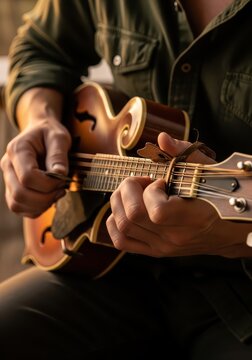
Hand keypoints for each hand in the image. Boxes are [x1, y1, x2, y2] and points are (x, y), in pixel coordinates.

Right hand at [0, 89, 70, 217]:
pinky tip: (49, 198)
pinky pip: (20, 208)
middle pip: (20, 194)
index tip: (63, 179)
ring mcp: (8, 179)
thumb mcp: (59, 137)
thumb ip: (58, 155)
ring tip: (56, 193)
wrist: (41, 131)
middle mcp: (8, 165)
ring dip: (41, 205)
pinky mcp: (13, 189)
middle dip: (46, 197)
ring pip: (17, 205)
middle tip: (62, 188)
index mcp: (17, 150)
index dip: (48, 184)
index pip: (28, 177)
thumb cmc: (50, 133)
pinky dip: (36, 209)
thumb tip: (60, 174)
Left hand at [106, 132, 251, 257]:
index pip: (157, 211)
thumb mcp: (208, 171)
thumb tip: (162, 139)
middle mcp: (175, 237)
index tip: (160, 181)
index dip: (151, 191)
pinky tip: (124, 208)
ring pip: (122, 226)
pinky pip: (121, 241)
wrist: (229, 231)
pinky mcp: (155, 251)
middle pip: (131, 216)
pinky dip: (114, 222)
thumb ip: (185, 153)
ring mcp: (163, 247)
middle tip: (142, 182)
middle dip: (128, 189)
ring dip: (119, 202)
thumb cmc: (219, 198)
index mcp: (193, 218)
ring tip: (134, 193)